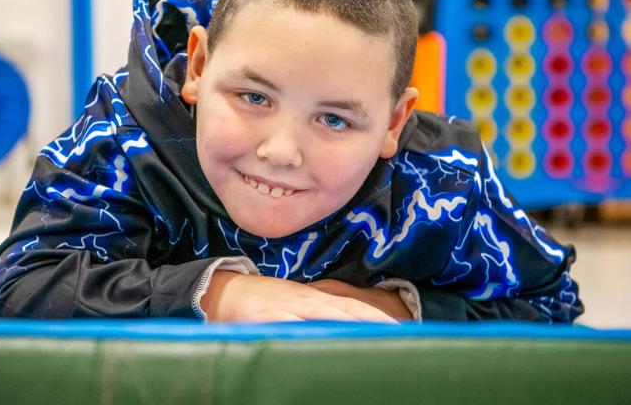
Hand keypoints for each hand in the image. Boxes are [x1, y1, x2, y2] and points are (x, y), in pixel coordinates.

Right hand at [200, 272, 398, 323]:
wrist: (227, 291)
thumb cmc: (265, 302)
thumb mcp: (296, 305)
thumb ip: (319, 316)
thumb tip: (346, 330)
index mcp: (317, 299)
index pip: (354, 306)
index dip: (377, 315)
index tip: (403, 325)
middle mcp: (308, 301)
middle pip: (347, 310)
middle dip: (372, 320)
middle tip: (398, 332)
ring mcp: (290, 308)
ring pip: (325, 316)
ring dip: (349, 324)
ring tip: (370, 335)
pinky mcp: (269, 315)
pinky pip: (291, 325)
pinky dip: (306, 330)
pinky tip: (319, 339)